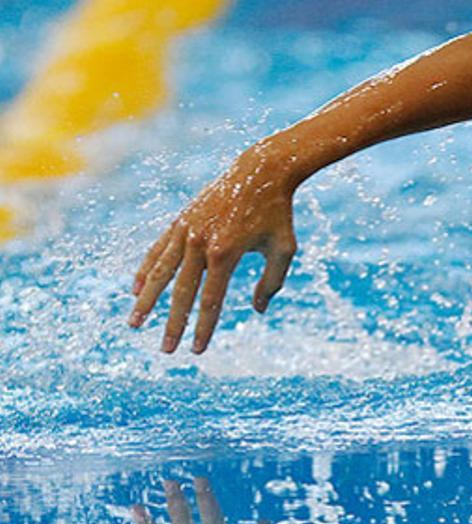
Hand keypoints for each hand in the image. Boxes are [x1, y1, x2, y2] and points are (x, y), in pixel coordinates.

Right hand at [128, 143, 298, 353]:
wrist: (260, 171)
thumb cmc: (277, 214)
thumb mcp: (284, 250)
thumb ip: (271, 282)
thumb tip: (258, 311)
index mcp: (227, 252)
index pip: (211, 300)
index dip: (204, 328)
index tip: (197, 350)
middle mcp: (200, 242)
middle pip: (182, 292)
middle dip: (172, 324)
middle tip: (166, 351)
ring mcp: (187, 230)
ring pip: (161, 272)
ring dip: (146, 300)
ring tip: (134, 323)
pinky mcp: (180, 221)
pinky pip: (158, 250)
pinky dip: (147, 270)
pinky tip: (137, 289)